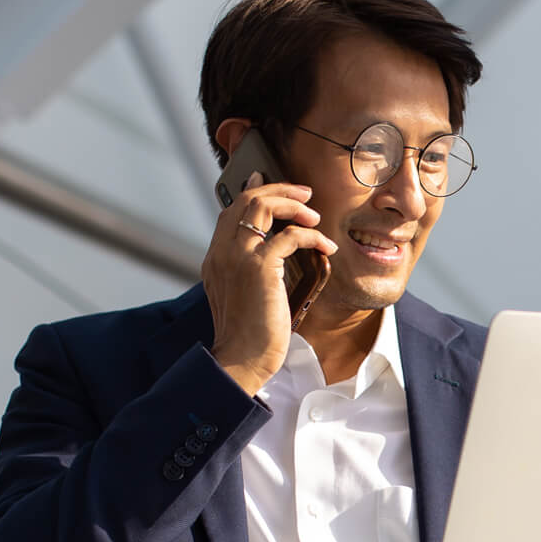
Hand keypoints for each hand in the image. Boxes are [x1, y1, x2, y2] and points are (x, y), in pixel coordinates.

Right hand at [201, 173, 336, 394]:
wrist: (242, 359)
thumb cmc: (248, 334)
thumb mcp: (242, 295)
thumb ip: (247, 270)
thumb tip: (273, 253)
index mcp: (215, 258)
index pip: (231, 211)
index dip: (253, 192)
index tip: (270, 182)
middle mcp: (222, 252)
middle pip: (246, 199)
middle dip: (279, 190)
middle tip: (304, 194)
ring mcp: (239, 257)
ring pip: (263, 206)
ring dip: (294, 205)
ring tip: (314, 216)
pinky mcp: (260, 267)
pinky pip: (291, 235)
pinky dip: (312, 237)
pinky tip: (326, 247)